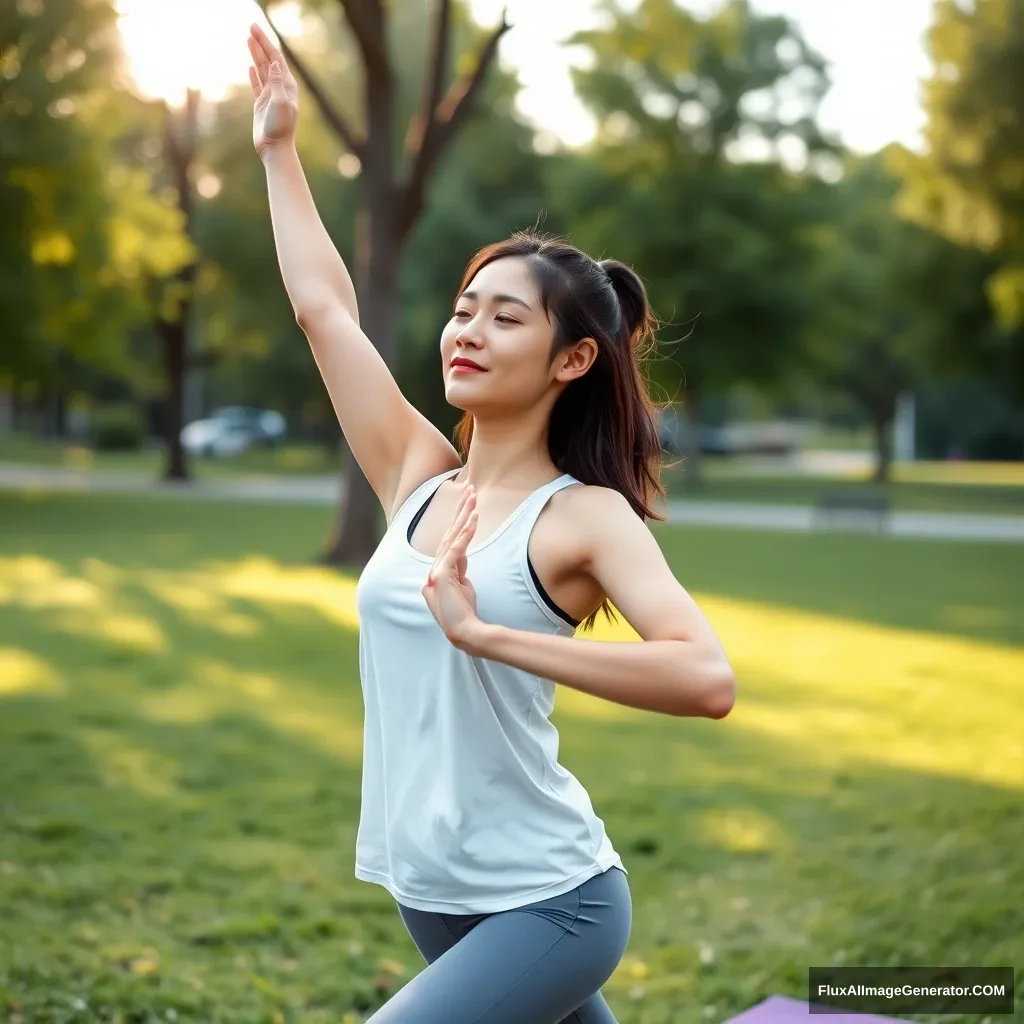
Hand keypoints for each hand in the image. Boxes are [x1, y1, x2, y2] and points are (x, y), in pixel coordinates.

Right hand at [247, 23, 298, 158]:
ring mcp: (270, 96)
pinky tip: (251, 67)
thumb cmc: (280, 128)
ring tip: (248, 40)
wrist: (275, 149)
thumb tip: (274, 63)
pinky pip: (257, 85)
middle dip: (260, 43)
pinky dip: (254, 75)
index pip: (276, 58)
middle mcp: (280, 88)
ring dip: (256, 55)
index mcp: (287, 86)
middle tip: (250, 27)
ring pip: (262, 70)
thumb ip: (276, 82)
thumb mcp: (281, 103)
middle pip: (268, 60)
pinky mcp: (261, 105)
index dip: (265, 42)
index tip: (255, 28)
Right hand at [422, 484, 482, 650]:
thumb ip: (460, 570)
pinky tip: (473, 517)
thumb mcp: (463, 586)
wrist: (463, 631)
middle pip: (449, 532)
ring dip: (463, 514)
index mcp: (438, 570)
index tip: (468, 503)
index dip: (459, 520)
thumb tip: (463, 557)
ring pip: (452, 536)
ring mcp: (436, 571)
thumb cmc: (463, 611)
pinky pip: (457, 548)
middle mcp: (434, 568)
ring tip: (472, 494)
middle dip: (460, 509)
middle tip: (469, 487)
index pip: (450, 539)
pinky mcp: (443, 574)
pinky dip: (466, 532)